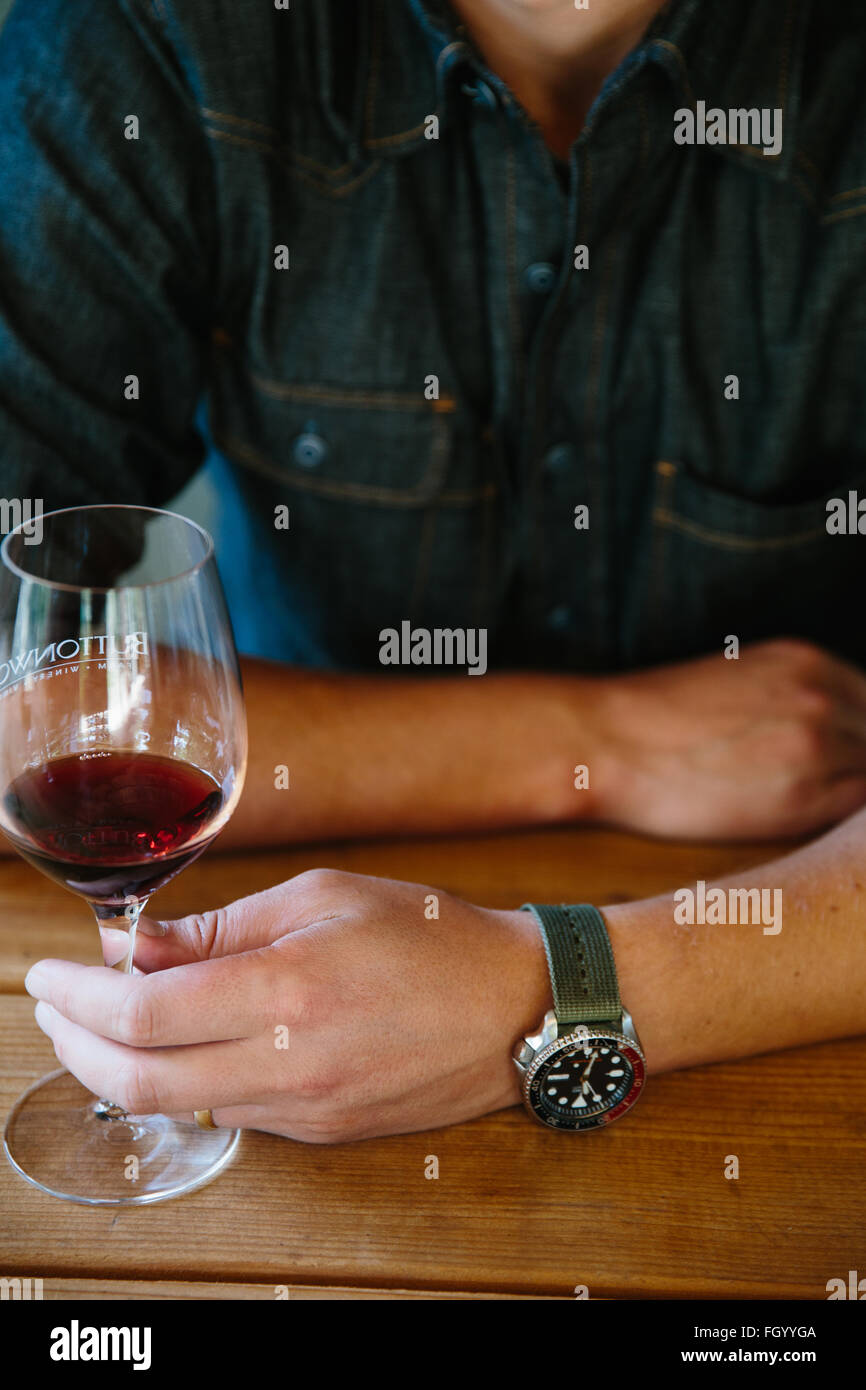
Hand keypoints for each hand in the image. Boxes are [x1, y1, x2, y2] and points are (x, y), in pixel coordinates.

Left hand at [25, 870, 551, 1142]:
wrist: (516, 1007)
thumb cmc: (428, 934)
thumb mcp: (320, 898)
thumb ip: (219, 928)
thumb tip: (134, 945)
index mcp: (287, 988)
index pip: (142, 1011)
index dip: (76, 995)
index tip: (46, 972)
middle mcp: (289, 1063)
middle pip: (137, 1082)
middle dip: (75, 1046)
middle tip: (53, 1007)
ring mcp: (305, 1110)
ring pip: (175, 1109)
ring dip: (121, 1067)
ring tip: (107, 1019)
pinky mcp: (321, 1132)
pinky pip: (228, 1115)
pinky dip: (185, 1082)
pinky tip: (184, 1045)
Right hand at [590, 639, 865, 838]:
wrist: (605, 744)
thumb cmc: (653, 718)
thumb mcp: (736, 678)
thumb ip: (792, 694)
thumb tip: (831, 728)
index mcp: (804, 661)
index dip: (860, 732)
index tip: (842, 754)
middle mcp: (820, 697)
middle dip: (856, 759)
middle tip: (807, 780)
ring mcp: (815, 746)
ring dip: (849, 787)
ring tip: (795, 798)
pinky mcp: (800, 799)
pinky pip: (856, 810)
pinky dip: (842, 815)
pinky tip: (798, 815)